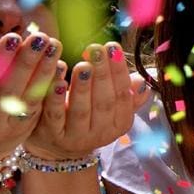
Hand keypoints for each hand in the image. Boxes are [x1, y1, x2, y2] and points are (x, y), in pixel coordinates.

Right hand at [0, 32, 60, 159]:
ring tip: (53, 46)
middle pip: (10, 91)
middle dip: (26, 62)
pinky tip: (58, 65)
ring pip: (30, 99)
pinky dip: (50, 86)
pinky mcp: (27, 132)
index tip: (13, 37)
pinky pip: (41, 107)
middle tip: (39, 38)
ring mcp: (10, 131)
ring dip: (44, 71)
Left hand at [25, 42, 149, 159]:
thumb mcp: (110, 108)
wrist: (58, 146)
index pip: (123, 96)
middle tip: (98, 50)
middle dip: (102, 75)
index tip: (113, 48)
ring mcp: (76, 137)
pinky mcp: (52, 135)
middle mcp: (101, 134)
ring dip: (82, 87)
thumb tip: (141, 82)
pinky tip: (57, 81)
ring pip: (81, 111)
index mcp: (119, 124)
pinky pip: (55, 116)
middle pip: (104, 103)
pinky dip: (57, 98)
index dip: (119, 72)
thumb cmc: (89, 116)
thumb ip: (126, 93)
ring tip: (83, 65)